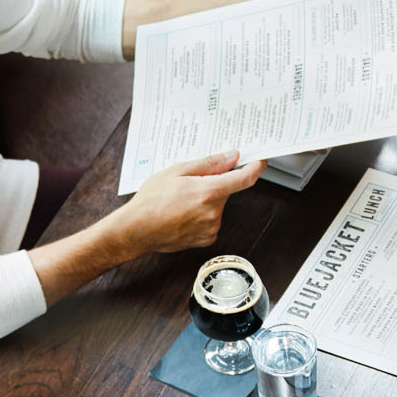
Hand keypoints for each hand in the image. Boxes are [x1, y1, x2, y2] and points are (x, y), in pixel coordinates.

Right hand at [117, 150, 265, 253]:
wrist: (136, 229)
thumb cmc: (151, 200)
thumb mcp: (177, 171)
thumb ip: (209, 164)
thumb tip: (231, 157)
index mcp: (208, 192)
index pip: (244, 179)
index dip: (256, 168)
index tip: (260, 161)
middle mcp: (213, 212)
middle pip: (225, 191)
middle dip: (213, 184)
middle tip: (190, 183)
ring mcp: (211, 228)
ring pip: (217, 206)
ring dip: (206, 201)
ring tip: (180, 201)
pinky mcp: (207, 239)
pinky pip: (211, 221)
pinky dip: (202, 215)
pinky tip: (183, 214)